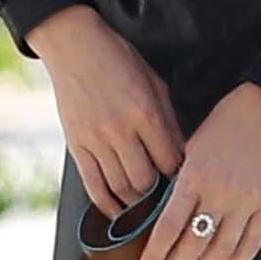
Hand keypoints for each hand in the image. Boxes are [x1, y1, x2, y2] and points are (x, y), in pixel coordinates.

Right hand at [28, 6, 184, 215]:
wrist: (74, 46)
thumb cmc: (119, 61)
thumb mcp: (155, 83)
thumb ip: (169, 122)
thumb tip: (182, 155)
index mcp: (145, 112)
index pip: (169, 161)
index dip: (180, 178)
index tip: (186, 183)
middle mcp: (120, 130)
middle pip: (145, 182)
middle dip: (159, 196)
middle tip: (169, 201)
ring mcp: (95, 140)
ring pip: (120, 188)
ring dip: (136, 204)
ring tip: (148, 208)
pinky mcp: (76, 146)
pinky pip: (92, 185)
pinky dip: (107, 204)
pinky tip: (119, 213)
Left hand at [137, 83, 260, 259]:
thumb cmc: (229, 121)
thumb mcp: (194, 146)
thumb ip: (182, 180)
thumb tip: (168, 212)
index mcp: (194, 177)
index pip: (168, 229)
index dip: (155, 256)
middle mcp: (219, 194)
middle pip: (193, 245)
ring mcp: (247, 202)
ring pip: (222, 250)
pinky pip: (252, 242)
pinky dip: (238, 259)